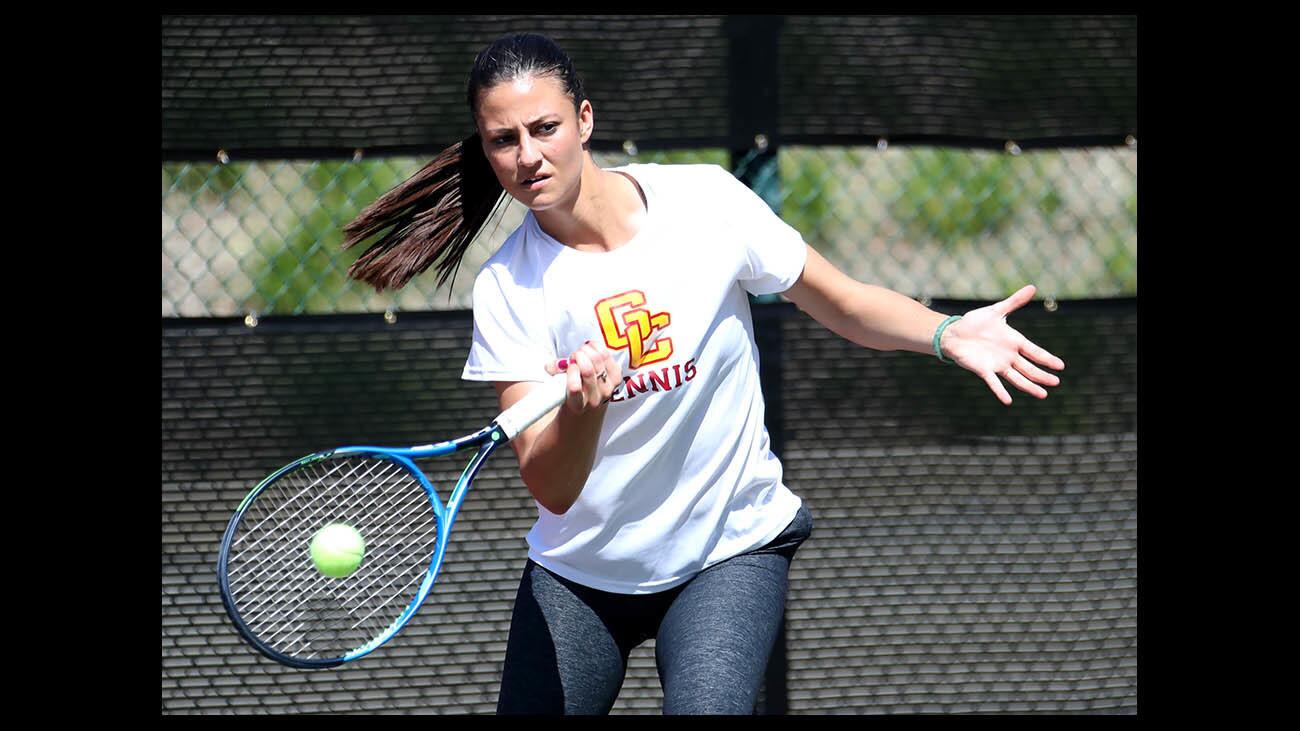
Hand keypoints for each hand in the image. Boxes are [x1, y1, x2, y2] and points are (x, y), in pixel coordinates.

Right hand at [545, 340, 622, 413]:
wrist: (589, 407)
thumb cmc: (571, 395)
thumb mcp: (558, 388)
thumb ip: (554, 374)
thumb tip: (551, 365)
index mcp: (577, 404)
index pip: (575, 387)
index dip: (571, 370)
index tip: (568, 365)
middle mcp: (594, 398)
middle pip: (588, 370)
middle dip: (578, 356)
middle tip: (574, 356)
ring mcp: (608, 389)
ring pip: (599, 360)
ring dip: (587, 350)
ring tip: (582, 352)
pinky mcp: (616, 379)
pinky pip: (608, 357)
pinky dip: (598, 349)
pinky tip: (592, 349)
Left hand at [941, 285, 1065, 405]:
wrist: (954, 332)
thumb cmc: (975, 322)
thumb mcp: (996, 310)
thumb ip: (1014, 302)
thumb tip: (1033, 287)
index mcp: (1014, 341)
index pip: (1035, 352)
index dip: (1047, 359)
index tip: (1060, 366)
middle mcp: (1009, 356)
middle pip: (1029, 368)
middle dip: (1042, 375)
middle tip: (1056, 382)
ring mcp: (997, 364)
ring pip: (1017, 378)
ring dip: (1029, 386)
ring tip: (1043, 395)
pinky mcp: (984, 370)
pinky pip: (994, 383)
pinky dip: (1000, 392)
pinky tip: (1008, 401)